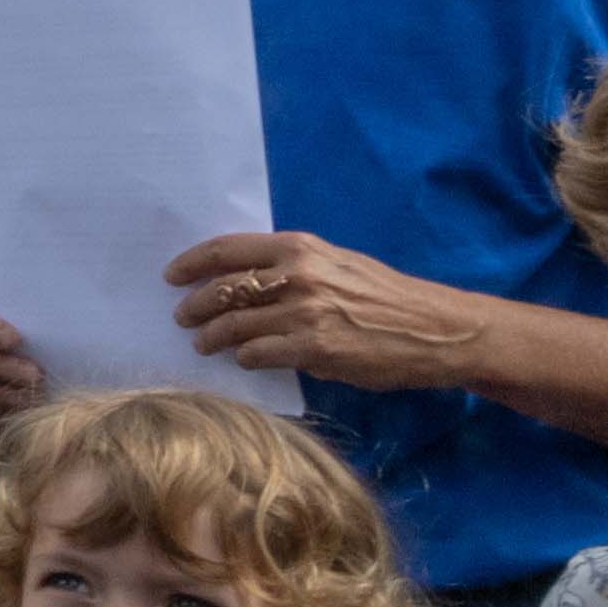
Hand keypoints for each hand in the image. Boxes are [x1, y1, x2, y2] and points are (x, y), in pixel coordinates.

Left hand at [171, 229, 482, 391]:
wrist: (435, 329)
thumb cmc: (386, 296)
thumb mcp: (338, 263)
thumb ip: (292, 266)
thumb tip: (244, 280)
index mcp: (300, 247)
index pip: (227, 249)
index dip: (191, 263)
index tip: (172, 275)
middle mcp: (298, 275)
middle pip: (224, 289)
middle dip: (195, 305)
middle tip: (183, 317)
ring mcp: (305, 313)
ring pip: (235, 325)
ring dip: (212, 336)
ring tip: (203, 343)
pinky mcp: (315, 349)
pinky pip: (259, 353)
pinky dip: (244, 357)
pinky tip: (242, 359)